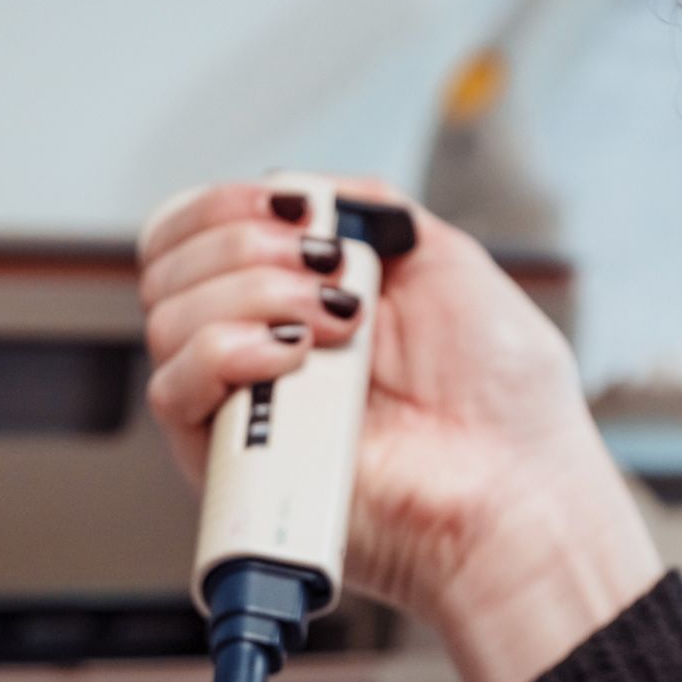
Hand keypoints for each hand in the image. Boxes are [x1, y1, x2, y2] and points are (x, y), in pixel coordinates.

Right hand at [140, 179, 661, 681]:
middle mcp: (259, 351)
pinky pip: (173, 390)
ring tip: (333, 324)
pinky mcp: (228, 466)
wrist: (513, 489)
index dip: (224, 204)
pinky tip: (294, 358)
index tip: (296, 210)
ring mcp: (241, 408)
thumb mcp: (440, 257)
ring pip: (168, 318)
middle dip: (244, 241)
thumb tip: (299, 192)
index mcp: (296, 300)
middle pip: (169, 265)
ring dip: (251, 293)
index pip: (196, 234)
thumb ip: (363, 209)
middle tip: (325, 270)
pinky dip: (225, 351)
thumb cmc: (501, 403)